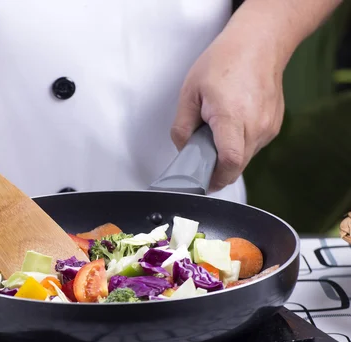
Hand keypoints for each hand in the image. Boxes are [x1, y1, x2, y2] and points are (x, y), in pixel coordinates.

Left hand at [170, 31, 285, 191]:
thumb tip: (182, 150)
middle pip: (236, 166)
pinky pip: (253, 146)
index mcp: (232, 117)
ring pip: (245, 157)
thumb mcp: (189, 92)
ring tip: (216, 132)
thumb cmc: (224, 61)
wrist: (259, 43)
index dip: (214, 179)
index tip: (201, 183)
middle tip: (201, 159)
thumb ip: (182, 127)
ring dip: (228, 154)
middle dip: (217, 169)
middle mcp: (256, 126)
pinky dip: (239, 143)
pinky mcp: (274, 126)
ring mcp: (269, 127)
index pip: (229, 163)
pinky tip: (231, 125)